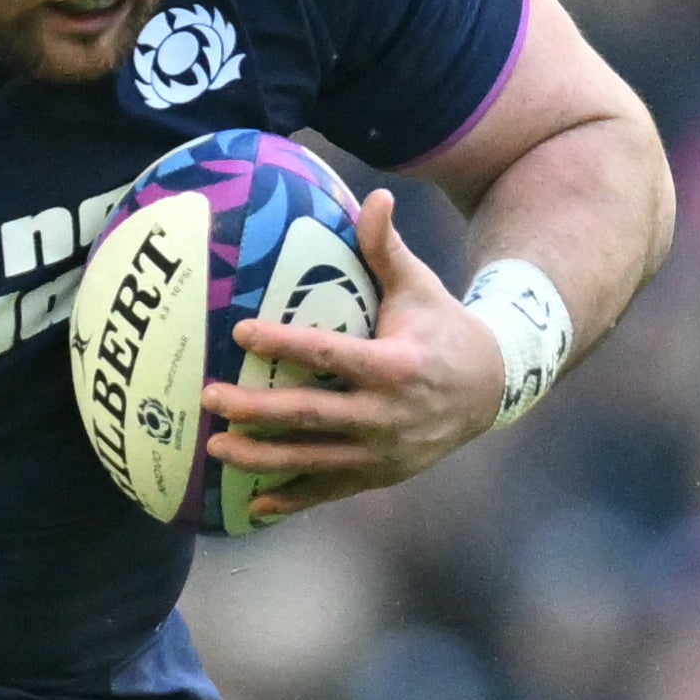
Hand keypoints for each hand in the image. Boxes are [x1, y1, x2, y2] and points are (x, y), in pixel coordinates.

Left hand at [200, 187, 506, 519]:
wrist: (491, 388)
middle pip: (309, 414)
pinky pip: (328, 491)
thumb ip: (388, 249)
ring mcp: (383, 451)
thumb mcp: (420, 288)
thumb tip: (375, 194)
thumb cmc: (442, 329)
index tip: (239, 332)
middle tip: (208, 397)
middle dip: (255, 409)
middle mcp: (387, 414)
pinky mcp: (379, 475)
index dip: (283, 344)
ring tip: (214, 447)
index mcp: (395, 365)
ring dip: (260, 458)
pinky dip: (292, 500)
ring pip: (311, 459)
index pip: (328, 355)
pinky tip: (253, 504)